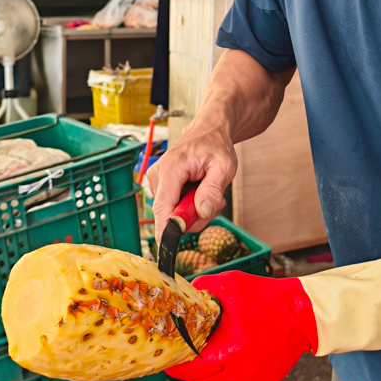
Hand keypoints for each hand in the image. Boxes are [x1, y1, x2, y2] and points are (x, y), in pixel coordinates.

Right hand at [149, 121, 236, 236]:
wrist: (208, 131)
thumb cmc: (216, 145)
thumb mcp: (224, 166)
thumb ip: (213, 189)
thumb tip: (202, 212)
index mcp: (171, 168)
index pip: (163, 207)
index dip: (166, 231)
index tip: (168, 250)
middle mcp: (157, 176)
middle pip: (170, 215)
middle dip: (194, 216)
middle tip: (213, 200)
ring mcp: (156, 182)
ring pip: (174, 214)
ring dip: (194, 210)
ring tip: (207, 189)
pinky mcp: (160, 187)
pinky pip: (174, 209)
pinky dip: (189, 205)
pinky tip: (199, 190)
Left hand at [165, 271, 317, 380]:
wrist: (303, 315)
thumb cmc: (267, 299)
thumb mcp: (231, 284)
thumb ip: (202, 287)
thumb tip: (182, 294)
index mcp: (229, 351)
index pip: (189, 369)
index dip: (175, 364)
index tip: (169, 357)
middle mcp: (240, 374)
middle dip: (188, 369)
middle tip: (185, 355)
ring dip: (206, 376)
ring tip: (207, 357)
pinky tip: (227, 363)